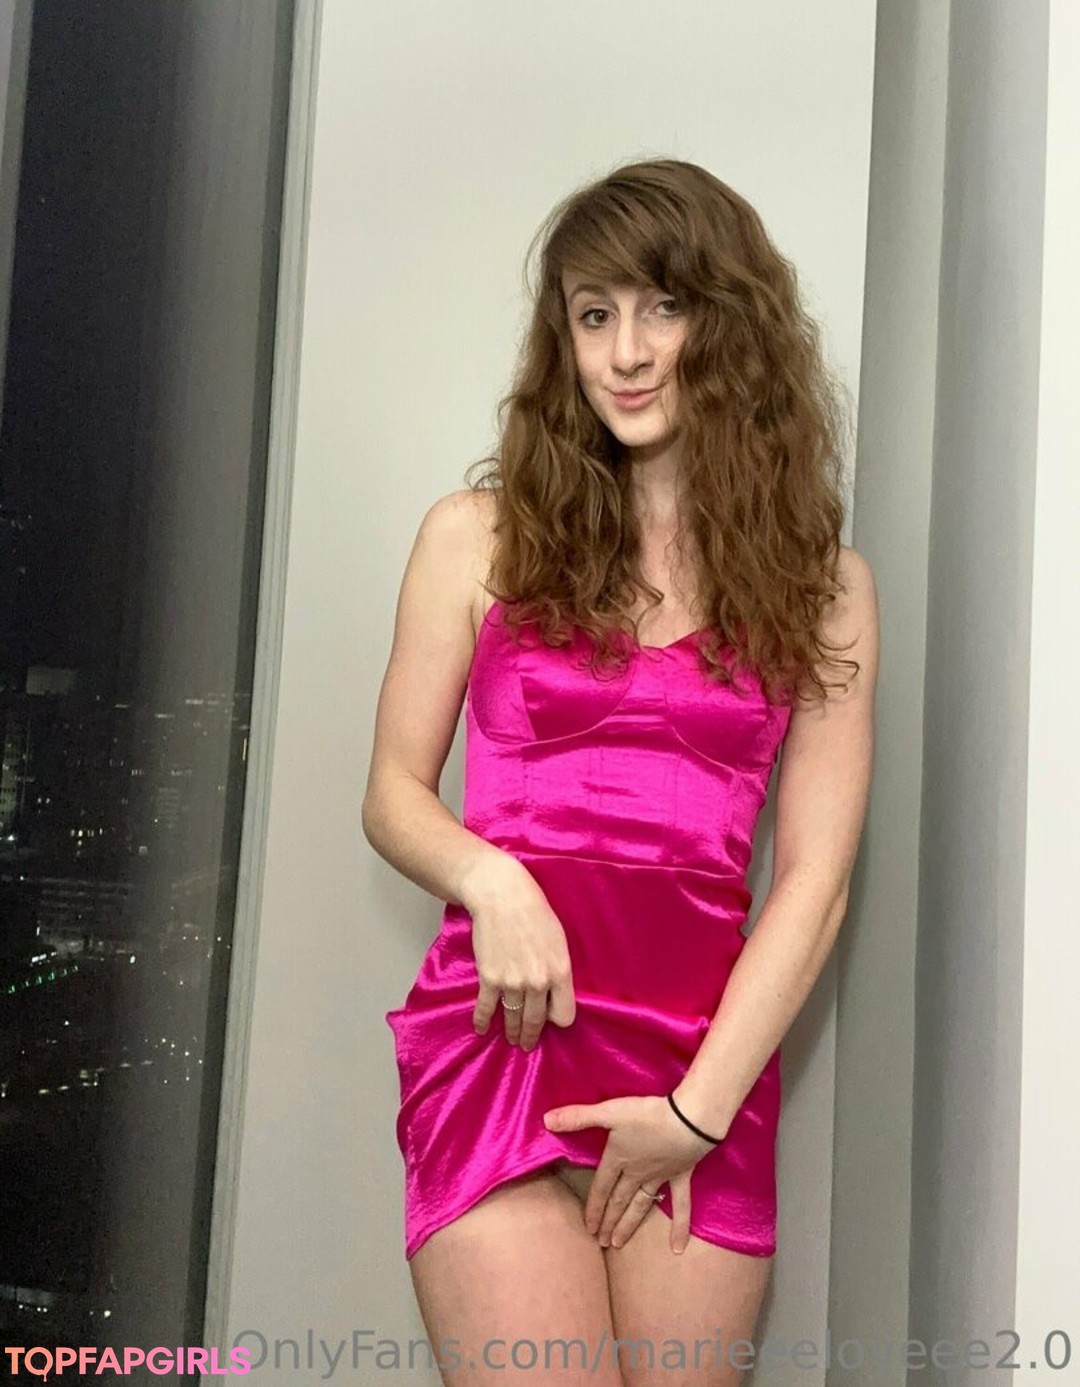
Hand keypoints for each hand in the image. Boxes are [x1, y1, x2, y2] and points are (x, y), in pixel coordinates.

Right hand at [464, 855, 576, 1050]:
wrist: (502, 896)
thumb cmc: (534, 911)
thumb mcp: (559, 940)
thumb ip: (559, 969)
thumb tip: (554, 991)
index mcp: (560, 972)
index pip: (564, 1015)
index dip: (557, 1020)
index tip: (551, 1020)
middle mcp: (538, 982)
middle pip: (536, 1021)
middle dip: (531, 1036)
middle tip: (527, 1044)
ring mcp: (512, 982)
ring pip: (513, 1018)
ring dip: (511, 1031)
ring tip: (511, 1039)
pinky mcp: (489, 978)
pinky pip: (486, 1008)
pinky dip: (483, 1021)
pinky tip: (482, 1029)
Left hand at [542, 1094, 716, 1253]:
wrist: (689, 1121)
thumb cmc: (648, 1116)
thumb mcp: (609, 1112)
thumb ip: (578, 1117)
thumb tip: (546, 1120)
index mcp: (619, 1159)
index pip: (601, 1188)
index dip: (593, 1207)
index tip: (587, 1228)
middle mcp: (637, 1174)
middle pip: (619, 1201)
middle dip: (608, 1221)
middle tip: (601, 1242)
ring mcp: (660, 1177)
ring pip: (641, 1206)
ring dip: (629, 1225)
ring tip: (618, 1244)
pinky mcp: (681, 1176)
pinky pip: (681, 1206)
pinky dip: (679, 1226)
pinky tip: (678, 1248)